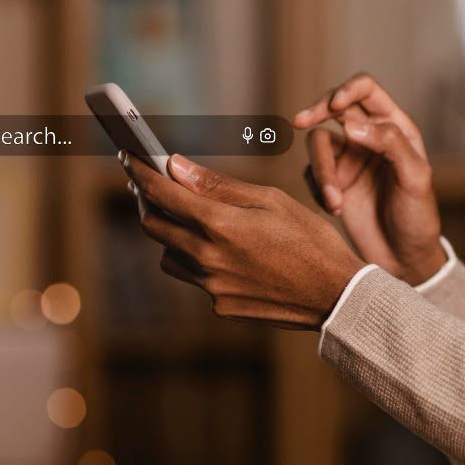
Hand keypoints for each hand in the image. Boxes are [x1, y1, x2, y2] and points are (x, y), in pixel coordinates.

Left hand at [121, 151, 365, 329]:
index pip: (162, 194)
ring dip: (173, 237)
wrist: (336, 296)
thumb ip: (220, 186)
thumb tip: (177, 167)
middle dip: (149, 202)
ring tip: (196, 224)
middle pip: (154, 226)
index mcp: (220, 224)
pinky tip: (228, 255)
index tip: (129, 158)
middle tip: (155, 187)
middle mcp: (208, 258)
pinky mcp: (220, 306)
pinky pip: (196, 279)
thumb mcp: (271, 201)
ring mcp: (211, 287)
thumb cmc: (310, 240)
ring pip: (170, 256)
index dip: (140, 172)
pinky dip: (201, 263)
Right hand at [293, 73, 447, 286]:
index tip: (334, 107)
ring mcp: (348, 160)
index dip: (347, 90)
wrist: (404, 259)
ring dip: (321, 171)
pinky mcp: (333, 183)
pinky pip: (311, 173)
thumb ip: (389, 144)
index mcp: (395, 127)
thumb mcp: (415, 178)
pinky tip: (334, 210)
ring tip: (334, 202)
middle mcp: (368, 138)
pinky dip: (317, 189)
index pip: (366, 91)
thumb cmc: (418, 217)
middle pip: (334, 108)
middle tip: (300, 122)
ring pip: (318, 143)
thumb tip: (350, 125)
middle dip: (316, 112)